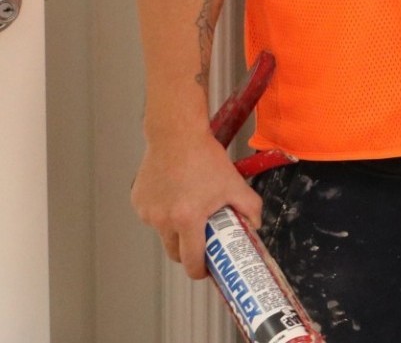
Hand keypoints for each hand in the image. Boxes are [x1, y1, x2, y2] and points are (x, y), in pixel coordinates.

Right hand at [131, 129, 262, 279]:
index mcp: (187, 219)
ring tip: (190, 207)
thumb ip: (250, 208)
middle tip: (202, 242)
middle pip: (174, 252)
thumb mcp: (234, 184)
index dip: (200, 270)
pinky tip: (175, 194)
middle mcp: (163, 220)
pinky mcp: (138, 202)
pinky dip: (164, 213)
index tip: (206, 270)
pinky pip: (153, 217)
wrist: (177, 136)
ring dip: (176, 229)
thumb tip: (255, 226)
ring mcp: (147, 212)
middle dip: (188, 252)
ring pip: (163, 233)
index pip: (191, 260)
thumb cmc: (206, 159)